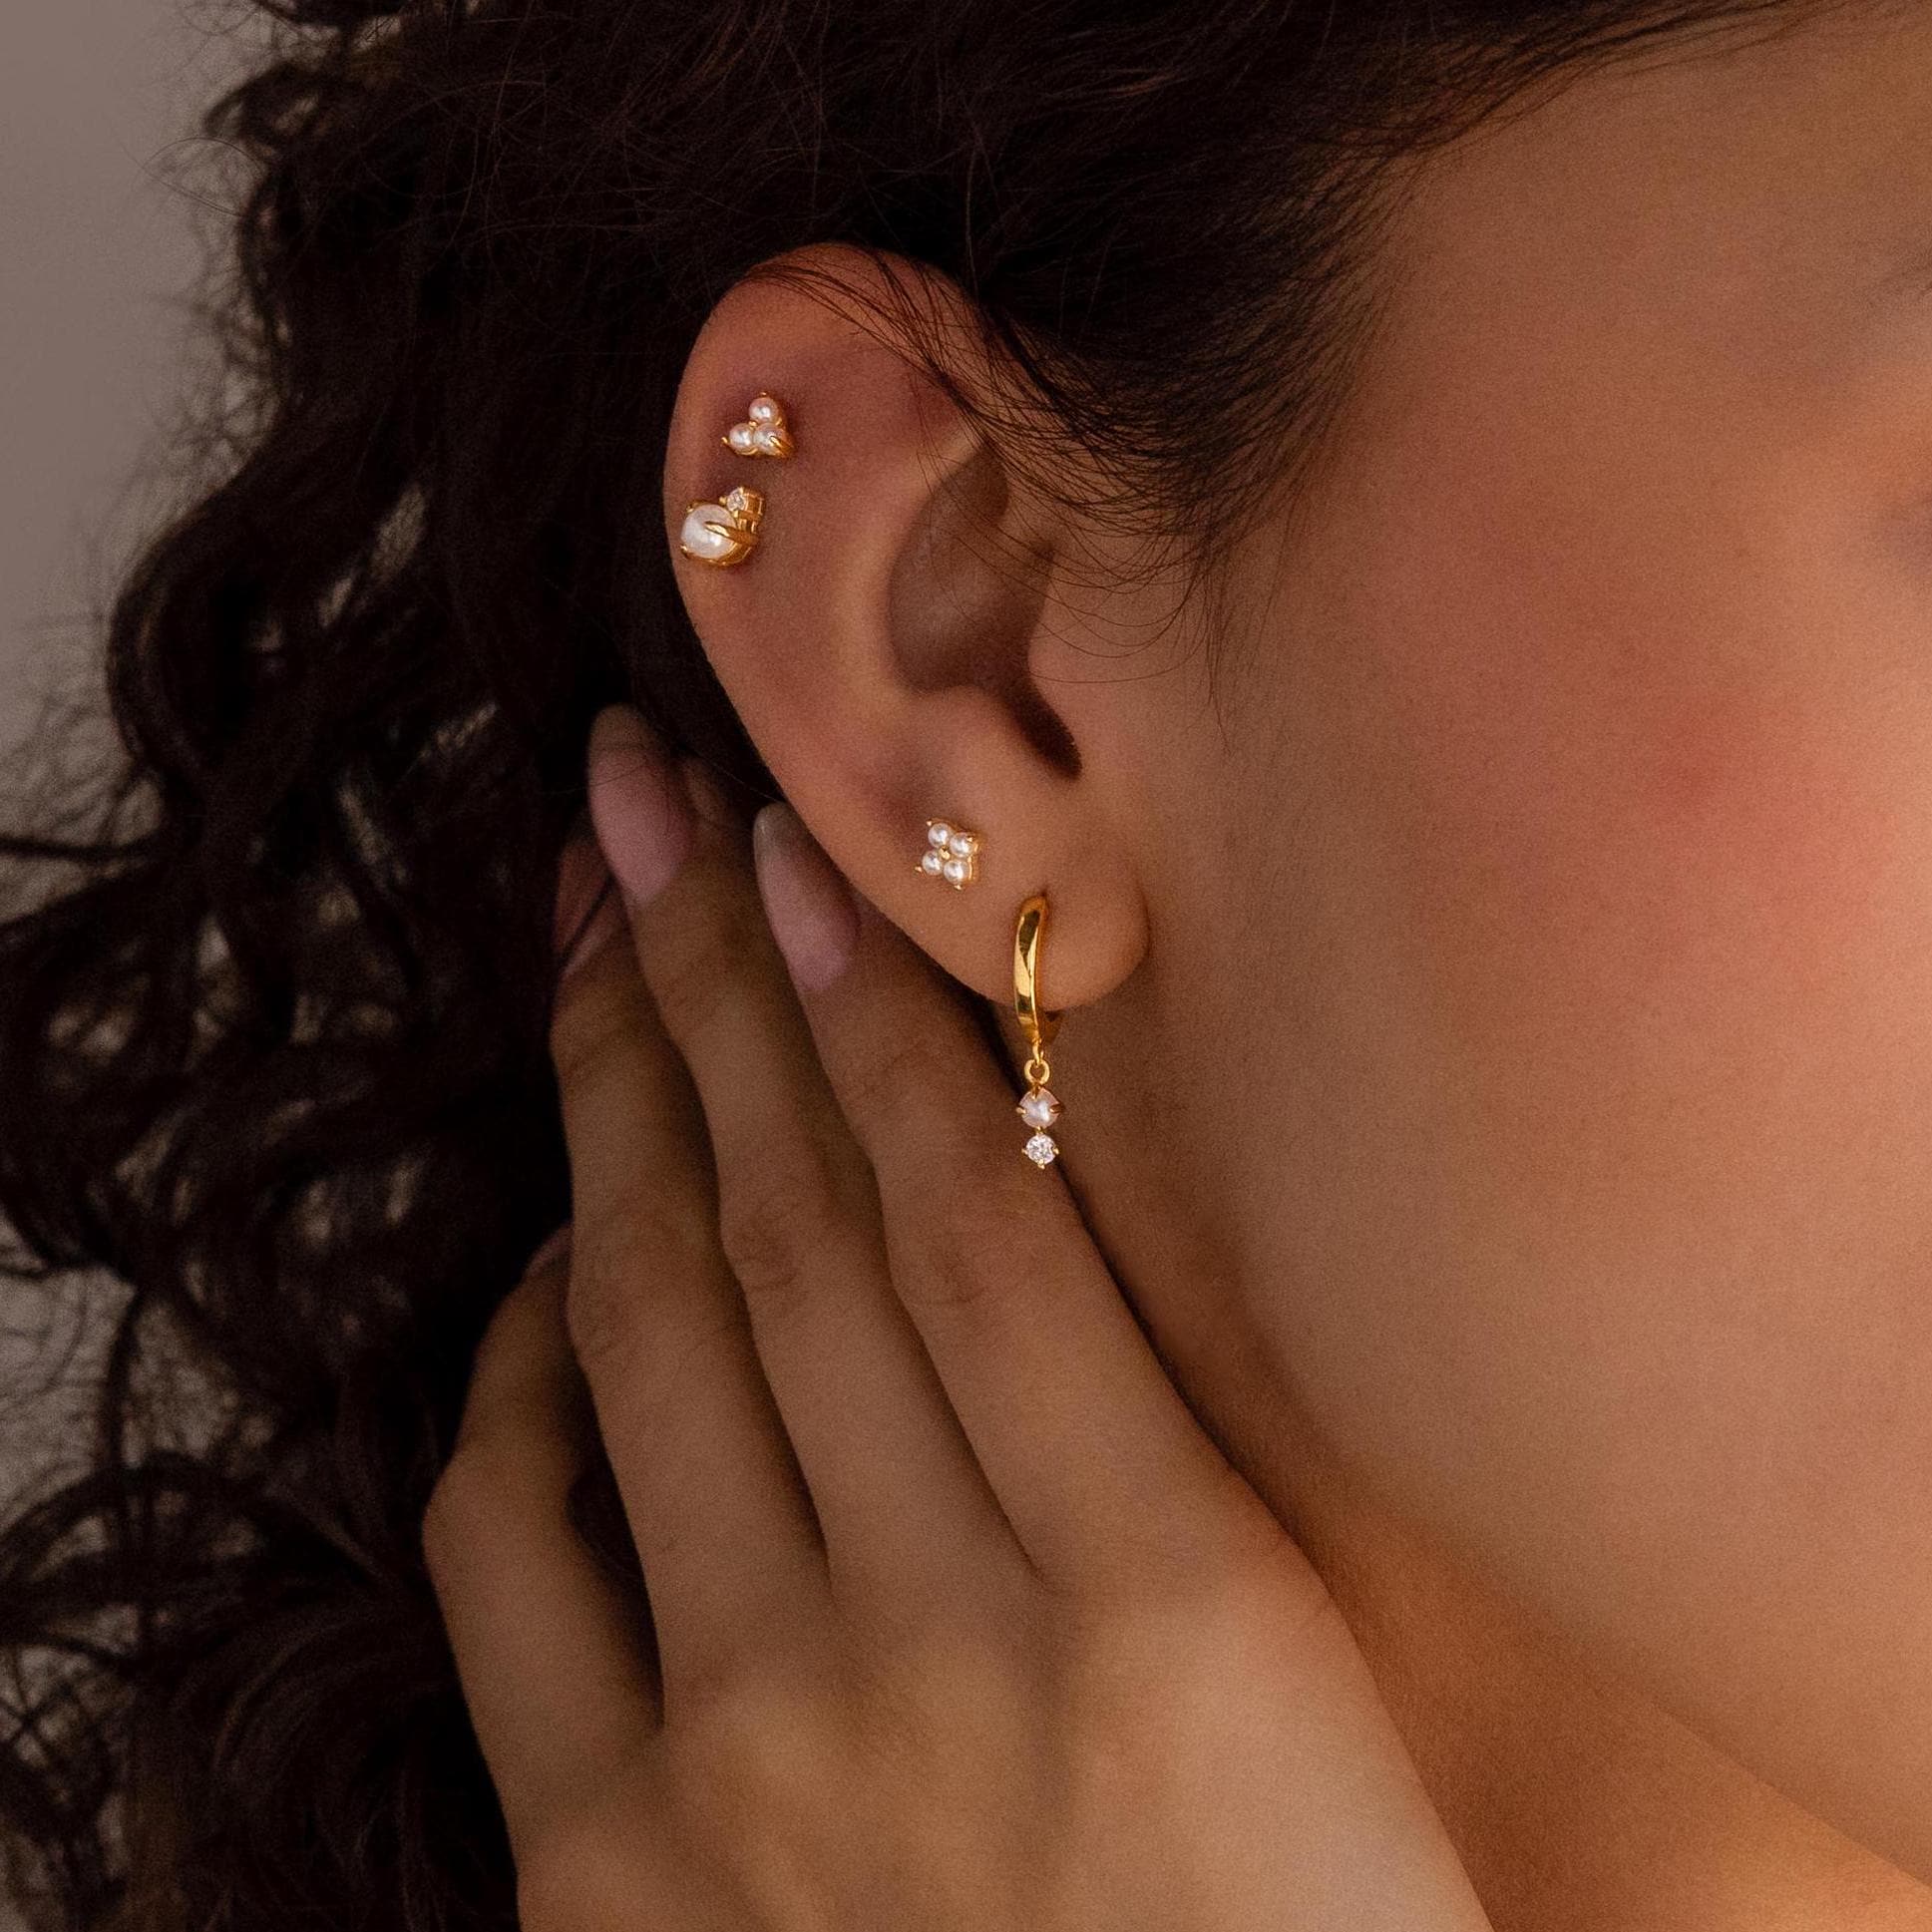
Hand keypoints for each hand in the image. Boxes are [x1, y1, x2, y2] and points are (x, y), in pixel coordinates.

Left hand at [423, 703, 1493, 1930]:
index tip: (797, 840)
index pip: (975, 1216)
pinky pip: (514, 1549)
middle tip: (640, 803)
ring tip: (587, 940)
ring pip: (653, 1341)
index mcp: (1174, 1594)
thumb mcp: (1297, 1666)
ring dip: (611, 1111)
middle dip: (702, 981)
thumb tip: (997, 1190)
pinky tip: (541, 1261)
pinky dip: (509, 1374)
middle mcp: (946, 1649)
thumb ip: (1150, 1437)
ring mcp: (755, 1759)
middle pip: (788, 1232)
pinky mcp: (615, 1866)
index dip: (869, 1003)